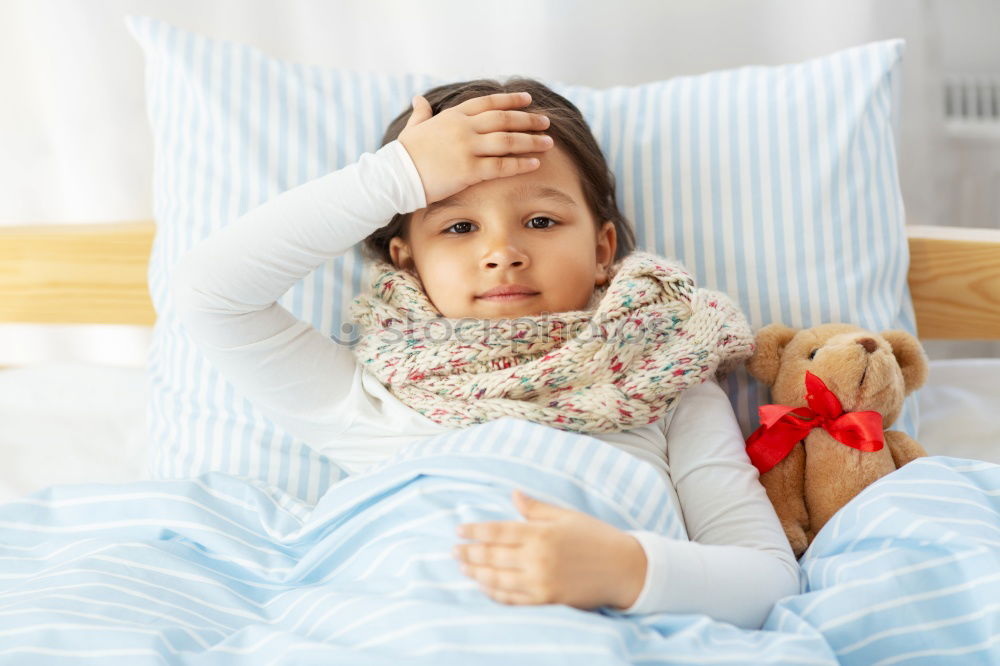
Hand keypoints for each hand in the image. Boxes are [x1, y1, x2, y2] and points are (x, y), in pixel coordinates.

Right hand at [397, 91, 554, 205]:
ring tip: (548, 142)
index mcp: (452, 116)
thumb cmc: (404, 154)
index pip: (488, 103)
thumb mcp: (413, 128)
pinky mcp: (469, 170)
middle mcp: (463, 128)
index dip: (510, 100)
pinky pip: (502, 165)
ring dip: (531, 141)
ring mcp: (467, 148)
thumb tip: (419, 99)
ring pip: (508, 141)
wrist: (396, 176)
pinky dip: (521, 164)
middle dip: (528, 119)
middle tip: (546, 122)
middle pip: (504, 119)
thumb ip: (421, 113)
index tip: (528, 100)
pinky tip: (535, 163)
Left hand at [453, 489, 647, 610]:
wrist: (625, 569)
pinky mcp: (547, 600)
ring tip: (464, 568)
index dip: (475, 531)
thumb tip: (513, 493)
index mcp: (541, 533)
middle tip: (454, 551)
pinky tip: (485, 587)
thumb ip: (536, 508)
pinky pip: (513, 599)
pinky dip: (495, 594)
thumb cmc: (596, 537)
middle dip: (470, 554)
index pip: (497, 531)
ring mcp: (541, 581)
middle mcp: (538, 558)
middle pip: (492, 556)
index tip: (459, 530)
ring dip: (477, 574)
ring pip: (498, 579)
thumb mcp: (566, 516)